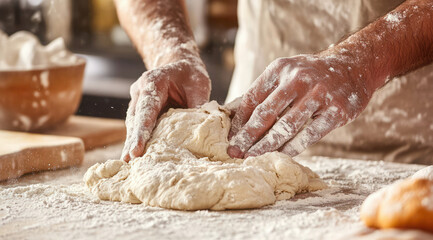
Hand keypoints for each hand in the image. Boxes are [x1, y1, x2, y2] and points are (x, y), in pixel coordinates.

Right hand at [122, 59, 210, 161]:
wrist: (181, 65)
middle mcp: (140, 91)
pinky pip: (138, 125)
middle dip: (133, 140)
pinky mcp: (141, 109)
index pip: (146, 109)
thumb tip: (202, 129)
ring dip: (132, 142)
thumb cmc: (190, 75)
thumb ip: (198, 105)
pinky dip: (137, 139)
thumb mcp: (199, 85)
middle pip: (135, 119)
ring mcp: (138, 100)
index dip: (142, 130)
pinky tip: (136, 155)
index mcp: (153, 82)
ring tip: (130, 162)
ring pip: (133, 124)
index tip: (137, 149)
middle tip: (129, 160)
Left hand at [227, 54, 374, 157]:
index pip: (252, 98)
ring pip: (286, 126)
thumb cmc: (311, 75)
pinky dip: (292, 147)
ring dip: (266, 145)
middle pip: (266, 113)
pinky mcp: (336, 111)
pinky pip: (309, 134)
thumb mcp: (286, 72)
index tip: (231, 138)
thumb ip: (264, 91)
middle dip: (247, 136)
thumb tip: (234, 115)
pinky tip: (279, 156)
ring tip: (252, 157)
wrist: (354, 66)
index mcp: (280, 69)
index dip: (239, 121)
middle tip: (234, 152)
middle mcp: (298, 79)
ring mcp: (319, 94)